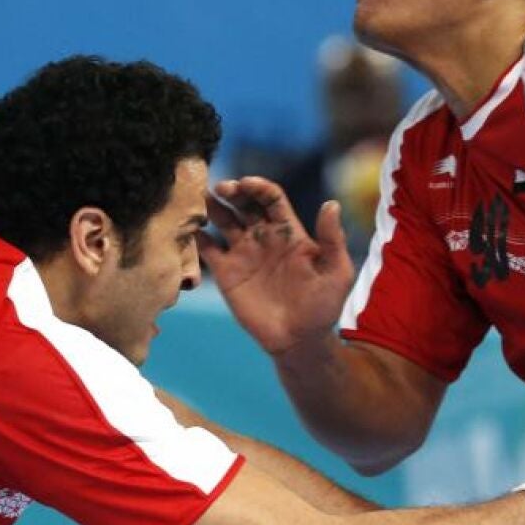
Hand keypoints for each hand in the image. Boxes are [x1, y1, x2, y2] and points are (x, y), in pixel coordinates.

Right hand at [198, 177, 354, 355]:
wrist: (300, 341)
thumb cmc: (324, 306)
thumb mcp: (336, 272)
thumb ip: (333, 239)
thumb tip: (331, 203)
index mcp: (289, 231)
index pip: (271, 198)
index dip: (258, 186)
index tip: (246, 183)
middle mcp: (264, 237)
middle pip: (243, 203)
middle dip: (232, 191)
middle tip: (221, 189)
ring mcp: (243, 253)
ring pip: (222, 220)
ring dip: (210, 206)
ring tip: (198, 199)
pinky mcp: (226, 272)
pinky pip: (207, 248)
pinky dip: (196, 235)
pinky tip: (188, 227)